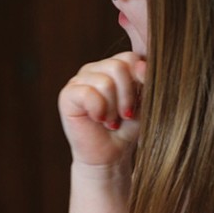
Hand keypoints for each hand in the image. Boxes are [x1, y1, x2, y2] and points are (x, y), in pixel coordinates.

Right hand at [58, 52, 145, 166]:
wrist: (110, 154)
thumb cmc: (127, 128)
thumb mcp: (144, 100)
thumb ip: (145, 80)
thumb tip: (141, 65)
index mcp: (113, 65)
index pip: (129, 58)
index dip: (139, 81)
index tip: (138, 104)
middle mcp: (94, 69)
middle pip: (118, 66)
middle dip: (126, 96)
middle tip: (123, 115)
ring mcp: (79, 80)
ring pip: (105, 82)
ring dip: (112, 108)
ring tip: (110, 121)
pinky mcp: (67, 95)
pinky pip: (88, 93)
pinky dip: (98, 110)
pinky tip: (98, 120)